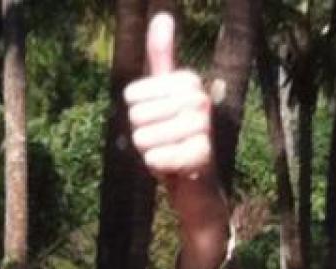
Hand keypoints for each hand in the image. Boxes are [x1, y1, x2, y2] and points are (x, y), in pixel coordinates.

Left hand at [124, 13, 216, 196]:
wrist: (195, 185)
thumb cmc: (173, 139)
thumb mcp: (163, 98)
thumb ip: (161, 58)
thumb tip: (162, 15)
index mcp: (188, 82)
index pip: (133, 95)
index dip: (135, 115)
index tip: (156, 122)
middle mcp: (200, 99)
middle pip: (136, 117)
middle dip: (141, 136)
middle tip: (161, 142)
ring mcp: (202, 127)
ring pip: (144, 138)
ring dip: (148, 153)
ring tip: (166, 154)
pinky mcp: (200, 155)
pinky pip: (155, 158)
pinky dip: (156, 167)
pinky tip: (170, 168)